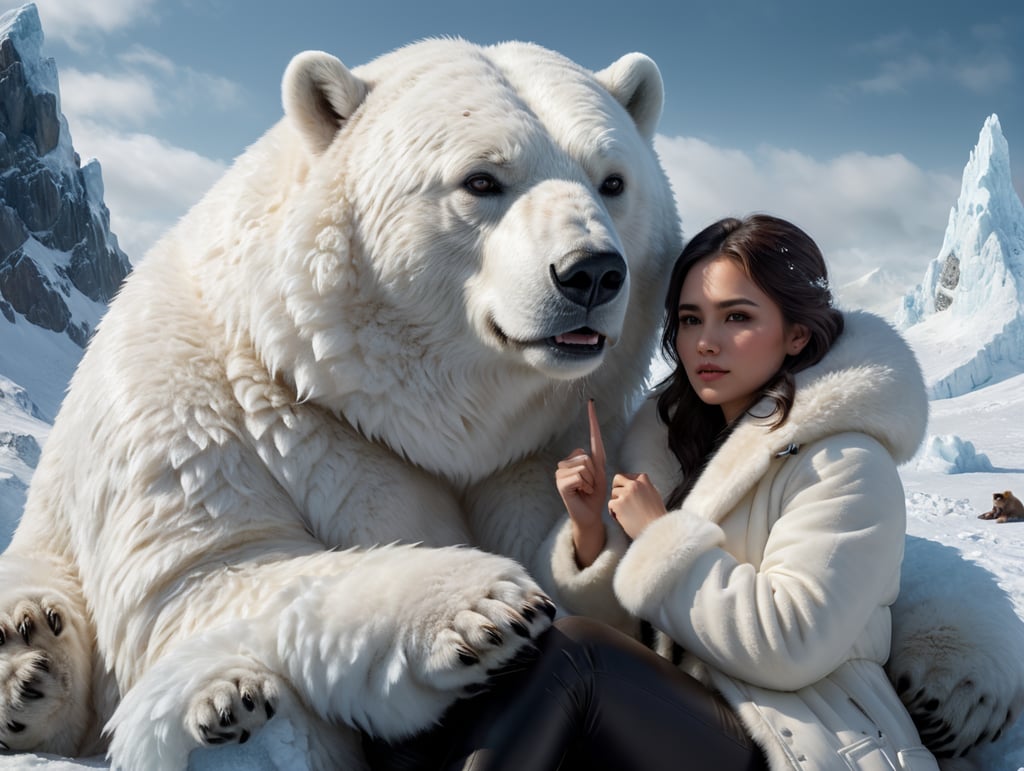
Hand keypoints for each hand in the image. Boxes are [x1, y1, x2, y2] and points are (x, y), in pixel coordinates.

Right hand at [555, 400, 606, 567]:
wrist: (590, 516)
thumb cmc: (595, 497)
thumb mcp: (599, 476)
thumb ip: (595, 461)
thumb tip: (587, 452)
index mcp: (583, 458)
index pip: (590, 436)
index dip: (591, 420)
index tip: (591, 402)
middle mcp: (569, 462)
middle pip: (587, 456)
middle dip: (594, 474)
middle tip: (590, 486)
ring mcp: (562, 472)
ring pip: (583, 466)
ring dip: (590, 481)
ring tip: (586, 490)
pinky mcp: (561, 482)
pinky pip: (578, 475)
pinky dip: (585, 486)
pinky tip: (581, 493)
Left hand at [608, 473, 665, 539]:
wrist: (657, 530)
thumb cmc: (656, 517)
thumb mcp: (654, 495)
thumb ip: (644, 488)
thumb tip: (634, 484)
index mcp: (644, 480)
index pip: (629, 476)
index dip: (627, 485)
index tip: (629, 495)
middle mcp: (635, 484)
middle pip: (617, 479)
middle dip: (617, 488)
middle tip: (621, 500)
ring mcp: (626, 493)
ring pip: (613, 493)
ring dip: (617, 502)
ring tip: (624, 513)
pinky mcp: (618, 504)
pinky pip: (610, 504)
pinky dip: (614, 512)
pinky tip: (621, 519)